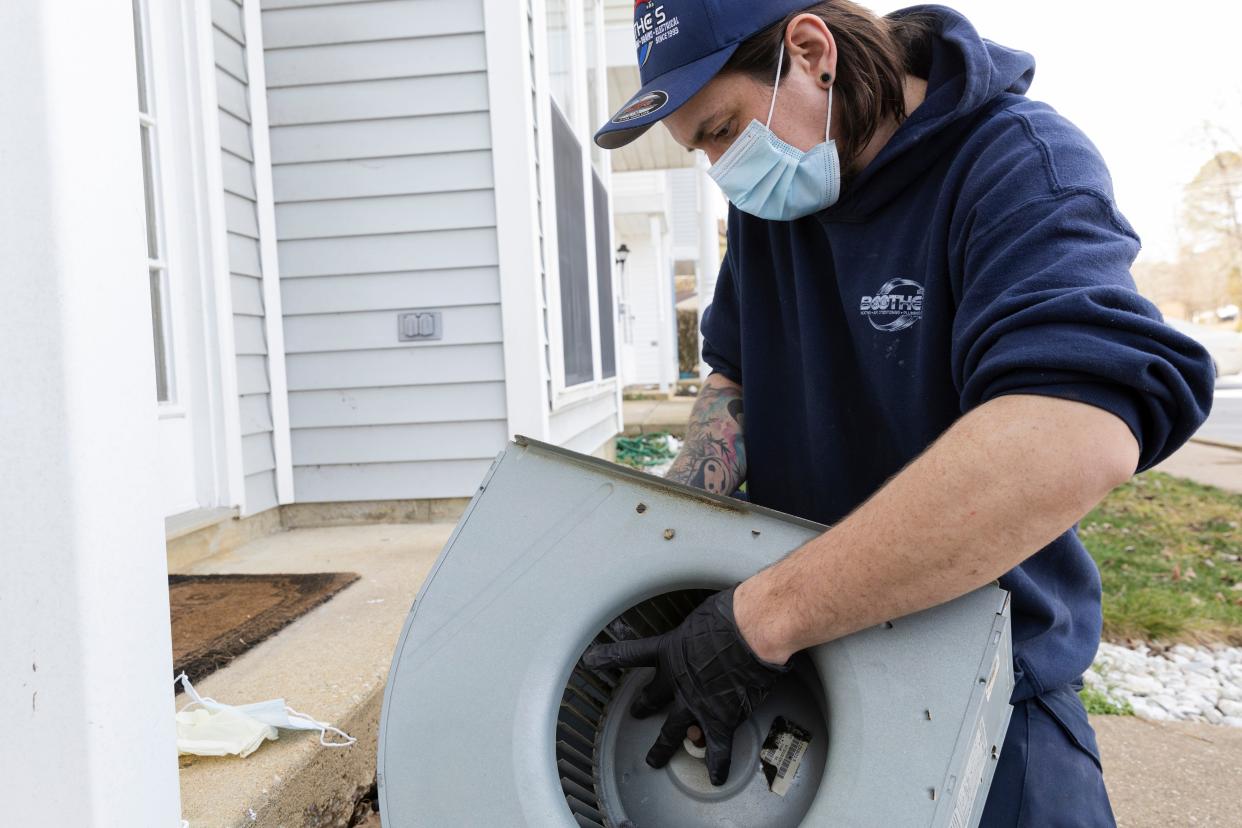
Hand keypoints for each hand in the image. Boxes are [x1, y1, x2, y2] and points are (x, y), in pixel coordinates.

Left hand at [583, 588, 788, 785]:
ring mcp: (696, 704)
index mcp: (670, 651)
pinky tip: (716, 777)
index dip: (610, 657)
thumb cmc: (732, 615)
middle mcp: (677, 680)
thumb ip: (702, 628)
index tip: (592, 660)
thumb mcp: (706, 615)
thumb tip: (716, 624)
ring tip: (654, 760)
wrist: (751, 634)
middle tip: (636, 712)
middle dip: (643, 706)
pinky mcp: (720, 720)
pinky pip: (717, 749)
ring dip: (662, 748)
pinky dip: (717, 765)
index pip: (632, 654)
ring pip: (672, 731)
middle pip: (653, 697)